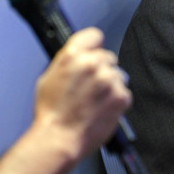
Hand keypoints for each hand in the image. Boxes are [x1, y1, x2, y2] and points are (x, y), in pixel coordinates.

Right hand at [33, 27, 131, 159]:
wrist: (59, 138)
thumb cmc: (51, 113)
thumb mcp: (49, 77)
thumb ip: (69, 62)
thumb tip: (80, 56)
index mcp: (73, 55)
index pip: (94, 35)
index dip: (94, 45)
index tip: (94, 52)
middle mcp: (93, 63)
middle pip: (108, 57)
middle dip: (102, 69)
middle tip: (90, 88)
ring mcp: (109, 79)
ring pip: (118, 75)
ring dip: (110, 85)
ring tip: (95, 102)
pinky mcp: (121, 96)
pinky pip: (124, 92)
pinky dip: (117, 101)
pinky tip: (102, 109)